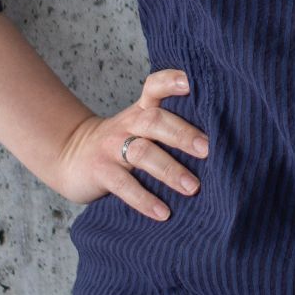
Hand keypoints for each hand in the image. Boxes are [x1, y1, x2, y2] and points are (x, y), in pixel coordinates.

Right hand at [52, 66, 207, 218]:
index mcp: (142, 110)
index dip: (172, 81)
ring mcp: (112, 147)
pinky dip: (145, 200)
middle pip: (155, 121)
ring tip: (193, 187)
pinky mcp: (101, 172)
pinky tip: (164, 213)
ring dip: (169, 170)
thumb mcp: (140, 126)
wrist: (70, 156)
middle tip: (208, 150)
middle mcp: (128, 124)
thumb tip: (224, 141)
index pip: (155, 86)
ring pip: (142, 153)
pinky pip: (124, 185)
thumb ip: (170, 126)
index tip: (192, 82)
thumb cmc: (122, 143)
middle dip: (183, 134)